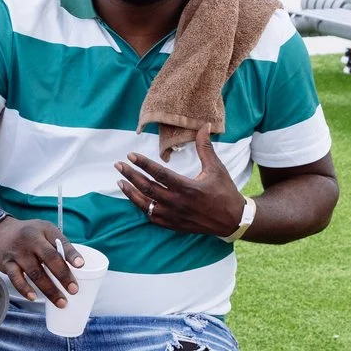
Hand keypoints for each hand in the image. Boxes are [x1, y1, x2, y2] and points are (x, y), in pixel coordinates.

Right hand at [0, 217, 79, 304]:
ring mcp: (18, 252)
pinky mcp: (7, 264)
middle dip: (63, 275)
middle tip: (74, 290)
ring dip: (49, 289)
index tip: (81, 265)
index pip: (60, 242)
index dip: (71, 254)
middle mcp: (31, 240)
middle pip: (49, 258)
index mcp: (44, 230)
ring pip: (35, 273)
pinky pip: (16, 279)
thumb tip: (76, 267)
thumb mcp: (44, 231)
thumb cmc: (29, 234)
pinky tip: (34, 298)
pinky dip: (25, 289)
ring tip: (61, 302)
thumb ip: (58, 245)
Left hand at [116, 128, 248, 235]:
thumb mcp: (216, 168)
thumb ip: (205, 147)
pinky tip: (134, 198)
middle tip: (119, 165)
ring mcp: (174, 216)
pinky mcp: (174, 225)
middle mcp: (178, 203)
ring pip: (146, 204)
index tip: (131, 156)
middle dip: (131, 176)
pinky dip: (141, 207)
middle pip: (148, 188)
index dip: (143, 164)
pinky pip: (152, 217)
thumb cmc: (224, 191)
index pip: (160, 174)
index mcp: (188, 187)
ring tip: (119, 181)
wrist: (231, 220)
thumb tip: (205, 125)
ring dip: (131, 193)